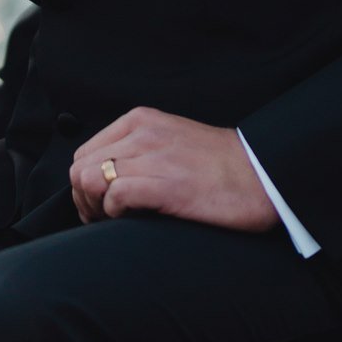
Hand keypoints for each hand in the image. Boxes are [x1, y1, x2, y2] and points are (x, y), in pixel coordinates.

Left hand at [70, 108, 278, 232]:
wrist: (261, 175)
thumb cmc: (219, 166)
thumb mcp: (170, 140)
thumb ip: (137, 149)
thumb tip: (103, 178)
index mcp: (141, 120)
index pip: (84, 152)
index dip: (85, 184)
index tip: (100, 206)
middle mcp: (143, 132)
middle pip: (80, 167)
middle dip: (84, 199)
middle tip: (104, 219)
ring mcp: (154, 156)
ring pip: (90, 180)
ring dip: (96, 208)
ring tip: (116, 221)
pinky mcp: (166, 184)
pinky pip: (115, 196)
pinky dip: (114, 214)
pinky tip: (133, 220)